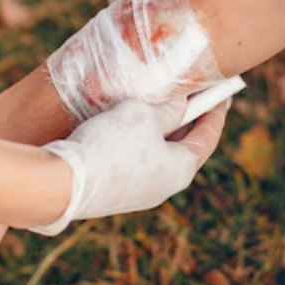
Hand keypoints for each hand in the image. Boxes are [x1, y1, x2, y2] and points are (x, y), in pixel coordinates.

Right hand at [30, 97, 228, 234]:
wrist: (62, 183)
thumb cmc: (110, 145)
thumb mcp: (143, 114)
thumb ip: (167, 108)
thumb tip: (180, 105)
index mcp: (181, 170)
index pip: (207, 137)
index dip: (215, 110)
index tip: (221, 91)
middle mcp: (164, 187)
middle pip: (182, 146)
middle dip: (185, 119)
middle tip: (188, 93)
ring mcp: (137, 193)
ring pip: (156, 154)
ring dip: (157, 129)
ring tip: (153, 103)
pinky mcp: (113, 193)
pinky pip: (134, 161)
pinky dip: (137, 141)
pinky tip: (124, 124)